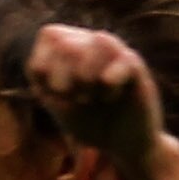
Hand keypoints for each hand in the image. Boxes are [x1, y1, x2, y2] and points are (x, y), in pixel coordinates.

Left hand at [26, 23, 166, 169]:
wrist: (123, 144)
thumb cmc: (88, 121)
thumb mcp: (57, 101)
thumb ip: (45, 79)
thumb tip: (40, 64)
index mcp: (74, 48)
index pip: (50, 34)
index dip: (44, 65)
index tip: (52, 92)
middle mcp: (97, 45)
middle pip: (68, 41)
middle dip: (62, 77)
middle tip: (75, 98)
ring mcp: (119, 54)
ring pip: (99, 41)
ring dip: (86, 76)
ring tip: (92, 97)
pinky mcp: (138, 70)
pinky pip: (124, 60)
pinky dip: (109, 81)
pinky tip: (110, 96)